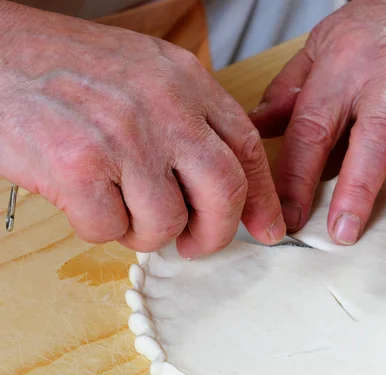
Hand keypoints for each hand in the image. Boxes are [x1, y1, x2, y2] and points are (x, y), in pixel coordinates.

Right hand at [0, 2, 284, 257]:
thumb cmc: (64, 68)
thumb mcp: (144, 74)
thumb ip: (188, 119)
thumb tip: (219, 182)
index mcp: (185, 80)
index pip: (247, 147)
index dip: (263, 197)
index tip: (270, 228)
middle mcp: (163, 106)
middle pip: (224, 190)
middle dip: (215, 233)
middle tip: (194, 245)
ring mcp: (123, 136)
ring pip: (166, 221)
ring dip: (145, 233)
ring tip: (119, 210)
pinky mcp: (78, 167)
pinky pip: (110, 229)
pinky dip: (99, 229)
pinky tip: (82, 201)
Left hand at [251, 0, 385, 244]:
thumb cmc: (374, 25)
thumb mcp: (321, 46)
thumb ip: (289, 89)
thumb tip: (255, 127)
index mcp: (342, 71)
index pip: (312, 129)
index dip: (296, 176)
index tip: (286, 219)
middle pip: (372, 132)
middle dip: (358, 185)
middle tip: (345, 231)